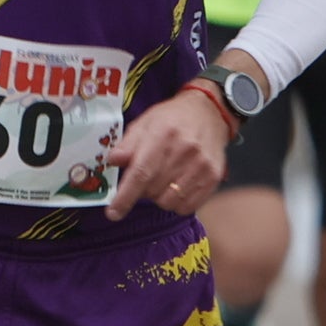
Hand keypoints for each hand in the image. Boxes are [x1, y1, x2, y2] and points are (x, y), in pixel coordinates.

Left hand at [101, 86, 231, 221]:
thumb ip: (127, 144)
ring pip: (168, 202)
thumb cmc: (172, 119)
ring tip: (163, 179)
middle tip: (146, 176)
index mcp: (163, 135)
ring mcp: (201, 166)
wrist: (208, 113)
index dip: (125, 197)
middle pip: (152, 191)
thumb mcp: (145, 123)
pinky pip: (187, 206)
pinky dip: (176, 202)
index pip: (141, 173)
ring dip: (159, 197)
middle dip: (142, 190)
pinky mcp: (213, 178)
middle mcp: (184, 151)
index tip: (113, 213)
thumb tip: (113, 161)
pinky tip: (176, 186)